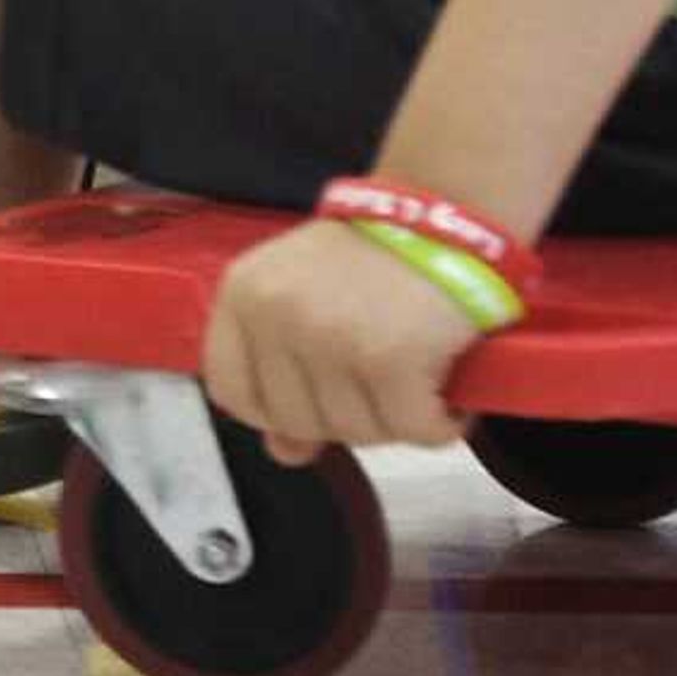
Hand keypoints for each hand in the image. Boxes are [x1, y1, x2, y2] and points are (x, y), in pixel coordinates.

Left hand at [201, 219, 482, 466]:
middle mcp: (275, 316)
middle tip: (379, 383)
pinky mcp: (389, 359)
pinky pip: (412, 430)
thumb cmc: (369, 263)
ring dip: (395, 420)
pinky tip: (445, 395)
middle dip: (346, 417)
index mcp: (241, 295)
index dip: (273, 412)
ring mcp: (329, 338)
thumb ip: (280, 375)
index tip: (313, 401)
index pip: (231, 391)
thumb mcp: (302, 299)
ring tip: (413, 377)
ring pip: (357, 432)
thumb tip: (283, 453)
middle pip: (298, 421)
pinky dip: (438, 424)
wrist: (442, 222)